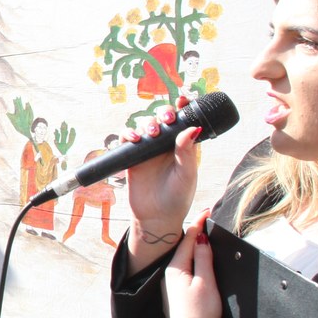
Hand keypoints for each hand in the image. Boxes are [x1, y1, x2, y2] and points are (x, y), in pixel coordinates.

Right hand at [122, 97, 202, 269]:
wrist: (156, 218)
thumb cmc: (178, 198)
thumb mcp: (187, 174)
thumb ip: (187, 151)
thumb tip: (191, 128)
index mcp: (184, 146)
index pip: (184, 121)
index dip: (184, 108)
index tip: (184, 100)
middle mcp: (166, 145)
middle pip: (163, 119)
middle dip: (164, 113)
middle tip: (166, 119)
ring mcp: (148, 150)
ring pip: (145, 126)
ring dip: (147, 124)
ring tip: (150, 134)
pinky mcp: (132, 157)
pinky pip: (127, 139)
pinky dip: (128, 134)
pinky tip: (133, 139)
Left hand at [162, 211, 220, 317]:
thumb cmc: (200, 311)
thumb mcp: (206, 282)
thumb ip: (204, 258)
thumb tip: (202, 238)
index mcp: (175, 268)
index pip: (187, 240)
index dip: (198, 225)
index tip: (207, 212)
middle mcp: (169, 274)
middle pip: (183, 247)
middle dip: (195, 233)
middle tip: (206, 219)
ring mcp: (171, 284)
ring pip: (183, 257)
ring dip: (193, 246)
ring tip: (204, 234)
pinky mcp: (176, 293)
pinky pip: (183, 268)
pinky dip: (192, 258)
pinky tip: (198, 257)